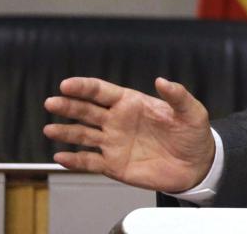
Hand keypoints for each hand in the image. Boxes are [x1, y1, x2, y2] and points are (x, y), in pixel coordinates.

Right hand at [43, 76, 215, 192]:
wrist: (196, 166)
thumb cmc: (193, 135)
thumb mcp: (191, 112)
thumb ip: (177, 95)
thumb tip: (162, 80)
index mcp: (132, 103)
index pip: (102, 92)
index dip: (84, 87)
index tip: (67, 84)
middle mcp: (117, 121)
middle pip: (86, 111)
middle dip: (68, 106)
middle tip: (52, 102)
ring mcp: (113, 143)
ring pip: (82, 135)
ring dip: (65, 132)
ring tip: (49, 129)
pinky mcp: (113, 165)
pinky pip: (89, 162)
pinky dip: (74, 160)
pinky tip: (61, 157)